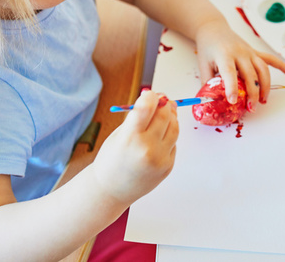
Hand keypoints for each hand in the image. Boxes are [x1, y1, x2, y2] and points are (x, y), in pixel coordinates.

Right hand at [91, 90, 177, 205]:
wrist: (111, 190)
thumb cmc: (112, 159)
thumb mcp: (119, 134)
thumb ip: (137, 118)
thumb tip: (158, 99)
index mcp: (130, 137)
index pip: (147, 107)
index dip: (151, 97)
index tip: (151, 94)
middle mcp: (147, 148)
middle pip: (164, 116)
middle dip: (164, 104)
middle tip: (162, 100)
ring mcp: (159, 159)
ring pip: (174, 128)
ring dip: (171, 117)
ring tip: (165, 114)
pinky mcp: (167, 166)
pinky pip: (173, 143)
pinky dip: (169, 135)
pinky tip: (161, 135)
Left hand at [194, 19, 284, 109]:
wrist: (213, 29)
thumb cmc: (208, 48)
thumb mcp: (203, 65)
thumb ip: (208, 83)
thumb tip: (211, 103)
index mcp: (224, 55)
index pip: (229, 73)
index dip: (231, 88)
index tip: (233, 101)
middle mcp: (239, 52)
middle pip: (250, 74)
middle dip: (252, 93)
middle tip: (251, 109)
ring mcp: (249, 52)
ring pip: (263, 69)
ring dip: (265, 86)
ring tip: (263, 101)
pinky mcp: (255, 52)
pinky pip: (270, 59)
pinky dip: (281, 65)